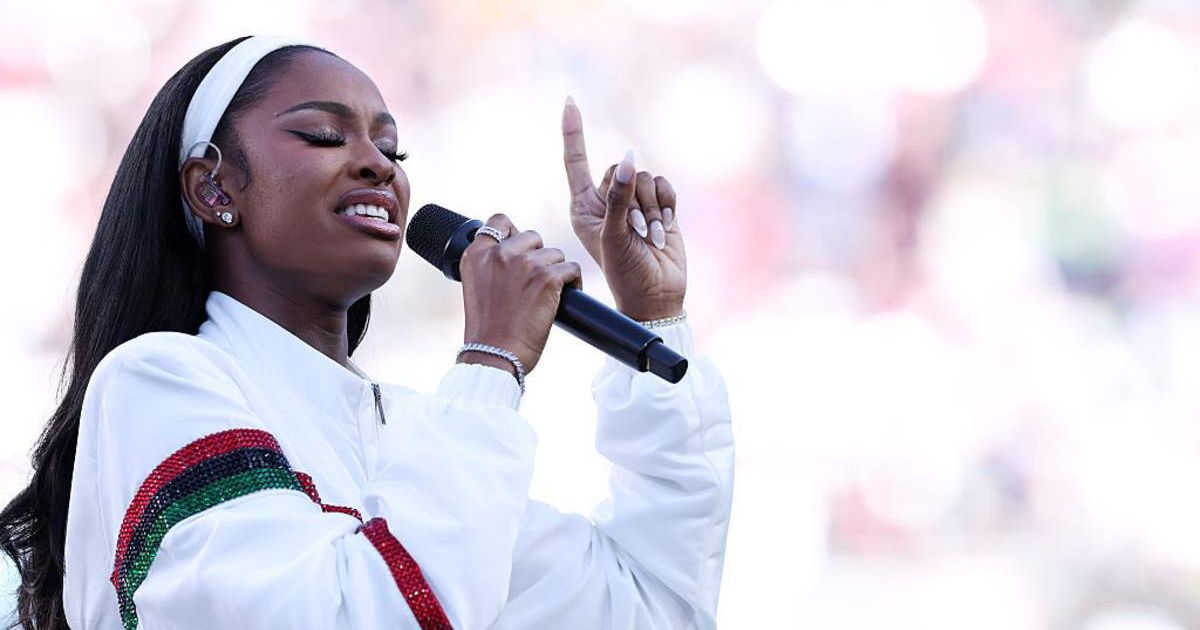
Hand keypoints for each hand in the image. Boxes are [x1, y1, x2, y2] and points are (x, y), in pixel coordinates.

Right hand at [458, 214, 581, 374]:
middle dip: (539, 256)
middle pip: (532, 237)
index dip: (514, 233)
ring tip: (551, 294)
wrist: (495, 355)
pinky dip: (574, 283)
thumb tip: (518, 253)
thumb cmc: (489, 330)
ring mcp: (524, 264)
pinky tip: (566, 297)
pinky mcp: (547, 278)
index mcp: (477, 255)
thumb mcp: (478, 287)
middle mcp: (499, 254)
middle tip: (536, 281)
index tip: (520, 250)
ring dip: (556, 271)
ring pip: (555, 254)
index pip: (499, 221)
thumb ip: (491, 265)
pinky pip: (572, 269)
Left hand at [561, 97, 686, 320]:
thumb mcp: (615, 234)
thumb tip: (629, 158)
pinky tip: (666, 227)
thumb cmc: (626, 272)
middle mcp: (607, 200)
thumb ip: (620, 195)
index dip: (574, 132)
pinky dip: (667, 204)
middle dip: (631, 198)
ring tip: (650, 236)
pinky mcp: (659, 206)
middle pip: (619, 169)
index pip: (576, 161)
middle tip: (635, 231)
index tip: (569, 101)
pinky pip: (664, 184)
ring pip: (644, 177)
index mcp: (584, 206)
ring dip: (651, 207)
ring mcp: (634, 203)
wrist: (657, 295)